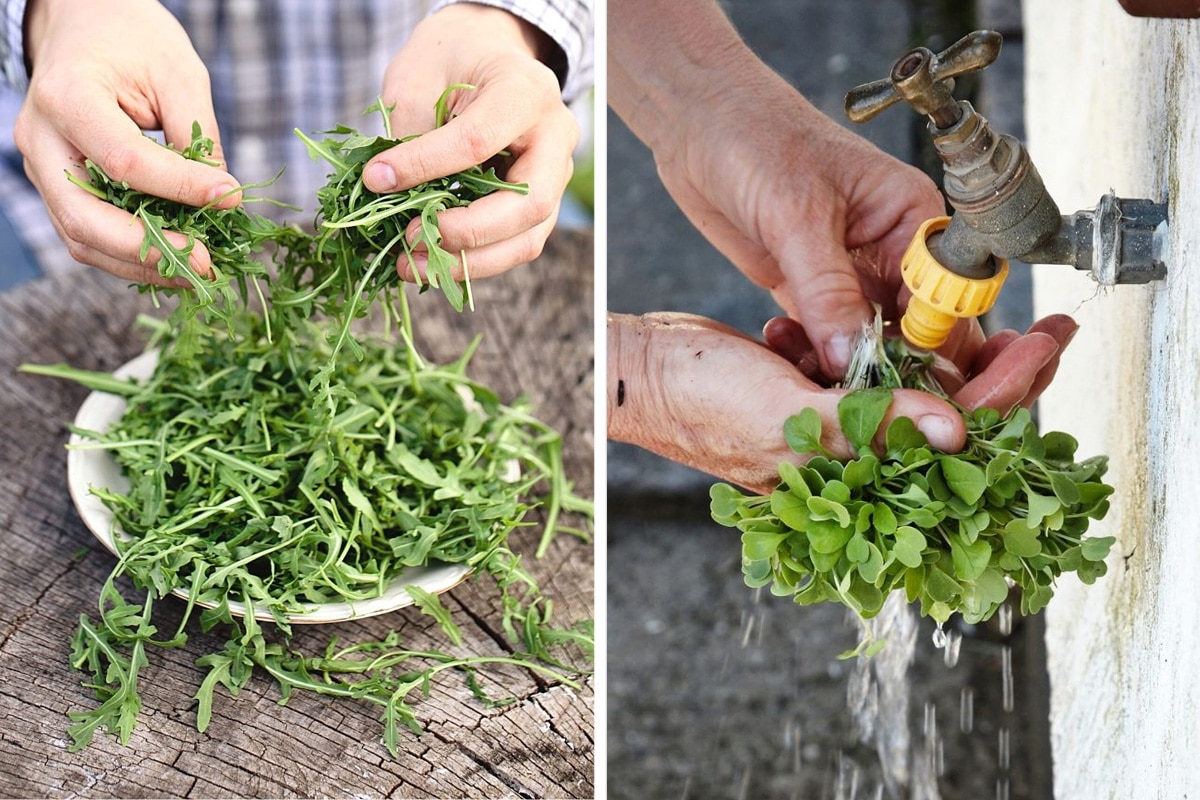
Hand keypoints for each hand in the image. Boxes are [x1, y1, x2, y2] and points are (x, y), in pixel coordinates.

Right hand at [15, 0, 238, 283]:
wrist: (86, 26)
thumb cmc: (134, 41)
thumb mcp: (178, 73)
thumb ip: (199, 136)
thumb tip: (222, 201)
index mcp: (66, 97)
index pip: (124, 160)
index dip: (180, 188)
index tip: (231, 198)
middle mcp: (40, 139)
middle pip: (84, 218)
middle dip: (149, 250)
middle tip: (206, 264)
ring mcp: (42, 169)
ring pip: (82, 239)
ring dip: (142, 264)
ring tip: (198, 271)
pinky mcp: (58, 187)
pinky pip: (88, 235)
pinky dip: (132, 256)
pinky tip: (177, 259)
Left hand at [364, 4, 579, 281]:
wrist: (491, 54)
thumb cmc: (454, 56)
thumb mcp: (420, 72)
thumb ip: (410, 127)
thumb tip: (389, 192)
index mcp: (526, 91)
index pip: (477, 140)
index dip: (425, 166)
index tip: (376, 180)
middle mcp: (555, 138)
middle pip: (528, 204)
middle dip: (466, 233)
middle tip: (409, 238)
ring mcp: (555, 176)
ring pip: (527, 239)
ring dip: (469, 262)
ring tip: (411, 265)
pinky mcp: (540, 204)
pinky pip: (514, 245)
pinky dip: (473, 260)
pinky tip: (430, 260)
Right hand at [607, 312, 1076, 493]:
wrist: (642, 370)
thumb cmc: (699, 404)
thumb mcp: (793, 416)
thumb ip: (873, 425)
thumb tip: (956, 430)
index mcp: (851, 481)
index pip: (951, 444)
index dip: (1006, 396)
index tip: (1043, 347)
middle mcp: (849, 459)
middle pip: (945, 418)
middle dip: (993, 372)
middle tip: (1042, 329)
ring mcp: (832, 425)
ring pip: (910, 388)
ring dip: (930, 350)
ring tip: (965, 314)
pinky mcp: (815, 392)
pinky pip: (863, 368)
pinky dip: (865, 342)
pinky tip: (850, 326)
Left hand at [610, 0, 957, 377]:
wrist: (698, 126)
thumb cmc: (756, 141)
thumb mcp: (797, 218)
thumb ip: (828, 292)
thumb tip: (856, 359)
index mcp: (913, 216)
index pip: (944, 297)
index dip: (935, 347)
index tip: (912, 390)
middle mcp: (891, 248)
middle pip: (912, 328)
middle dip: (892, 368)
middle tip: (868, 409)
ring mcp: (849, 272)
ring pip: (867, 339)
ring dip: (848, 368)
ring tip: (827, 394)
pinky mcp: (809, 290)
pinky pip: (825, 338)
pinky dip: (815, 358)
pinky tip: (797, 370)